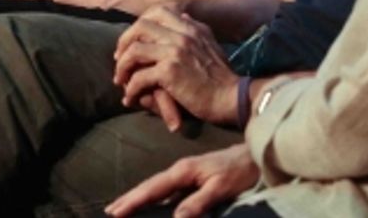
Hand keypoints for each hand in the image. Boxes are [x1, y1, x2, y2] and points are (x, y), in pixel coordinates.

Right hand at [105, 143, 258, 217]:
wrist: (256, 155)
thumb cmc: (240, 171)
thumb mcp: (221, 187)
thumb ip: (198, 202)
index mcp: (182, 171)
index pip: (152, 188)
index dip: (133, 201)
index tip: (115, 211)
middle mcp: (180, 171)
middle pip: (149, 186)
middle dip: (130, 198)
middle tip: (110, 211)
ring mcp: (186, 173)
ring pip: (157, 188)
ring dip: (140, 197)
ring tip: (124, 207)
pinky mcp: (193, 177)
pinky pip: (168, 189)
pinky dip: (155, 197)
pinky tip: (152, 204)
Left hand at [113, 10, 237, 124]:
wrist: (233, 98)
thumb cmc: (222, 78)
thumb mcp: (211, 45)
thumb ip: (195, 31)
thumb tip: (182, 16)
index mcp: (191, 27)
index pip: (157, 11)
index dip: (139, 25)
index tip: (132, 42)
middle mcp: (183, 34)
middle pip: (141, 26)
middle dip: (124, 42)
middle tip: (120, 60)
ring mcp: (175, 51)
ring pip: (135, 51)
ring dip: (123, 67)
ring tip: (120, 81)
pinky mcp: (170, 71)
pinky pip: (139, 76)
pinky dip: (131, 88)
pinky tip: (131, 97)